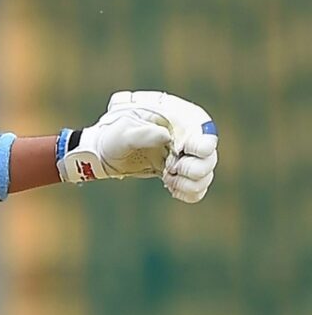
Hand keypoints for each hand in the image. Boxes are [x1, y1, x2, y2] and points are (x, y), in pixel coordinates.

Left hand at [59, 91, 217, 202]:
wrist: (104, 154)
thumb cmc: (113, 136)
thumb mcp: (123, 133)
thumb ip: (143, 134)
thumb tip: (166, 136)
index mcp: (179, 122)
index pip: (206, 133)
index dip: (202, 146)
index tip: (185, 152)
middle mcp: (188, 139)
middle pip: (210, 159)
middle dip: (194, 169)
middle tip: (170, 169)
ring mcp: (186, 157)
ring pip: (206, 176)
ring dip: (190, 183)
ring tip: (167, 179)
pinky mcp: (180, 174)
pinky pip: (198, 188)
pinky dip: (189, 192)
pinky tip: (172, 188)